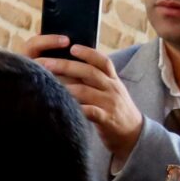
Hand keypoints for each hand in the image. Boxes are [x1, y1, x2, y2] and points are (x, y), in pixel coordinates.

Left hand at [19, 36, 142, 164]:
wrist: (133, 133)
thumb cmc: (114, 109)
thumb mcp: (111, 90)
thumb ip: (96, 79)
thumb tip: (70, 65)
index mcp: (113, 79)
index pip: (103, 61)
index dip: (88, 53)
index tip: (72, 47)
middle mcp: (112, 88)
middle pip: (89, 72)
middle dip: (66, 66)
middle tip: (46, 63)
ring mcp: (110, 104)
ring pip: (86, 91)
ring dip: (65, 87)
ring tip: (46, 84)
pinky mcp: (107, 119)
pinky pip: (90, 112)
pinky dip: (76, 108)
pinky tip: (62, 105)